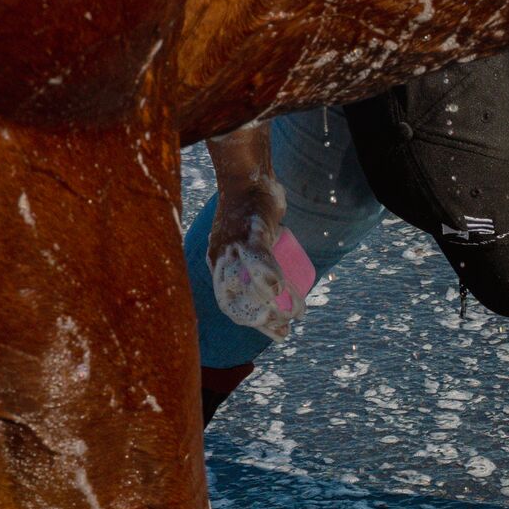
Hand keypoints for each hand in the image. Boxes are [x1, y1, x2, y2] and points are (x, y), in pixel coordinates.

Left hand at [207, 174, 297, 339]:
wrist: (245, 176)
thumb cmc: (248, 207)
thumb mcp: (240, 236)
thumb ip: (245, 253)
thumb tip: (265, 277)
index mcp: (216, 261)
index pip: (227, 301)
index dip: (251, 322)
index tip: (275, 332)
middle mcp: (220, 256)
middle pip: (234, 301)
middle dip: (260, 323)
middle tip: (284, 331)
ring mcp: (235, 245)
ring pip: (247, 285)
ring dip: (269, 307)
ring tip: (291, 316)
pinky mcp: (252, 232)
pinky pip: (259, 260)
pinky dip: (269, 277)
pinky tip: (280, 290)